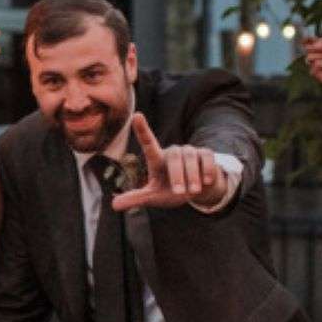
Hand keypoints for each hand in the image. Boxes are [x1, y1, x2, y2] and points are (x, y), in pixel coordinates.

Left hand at [110, 114, 227, 210]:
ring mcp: (189, 151)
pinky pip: (207, 157)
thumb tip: (114, 205)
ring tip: (194, 192)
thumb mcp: (153, 197)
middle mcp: (172, 152)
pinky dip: (207, 170)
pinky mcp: (205, 154)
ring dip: (192, 176)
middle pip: (174, 156)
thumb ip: (136, 199)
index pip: (148, 142)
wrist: (197, 192)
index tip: (136, 115)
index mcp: (157, 159)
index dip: (142, 129)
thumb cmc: (171, 192)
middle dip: (177, 175)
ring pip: (191, 157)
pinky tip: (207, 181)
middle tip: (180, 193)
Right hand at [302, 35, 321, 92]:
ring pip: (310, 56)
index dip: (306, 39)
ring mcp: (314, 63)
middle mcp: (317, 54)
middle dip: (319, 48)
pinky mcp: (314, 71)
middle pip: (309, 48)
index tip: (304, 38)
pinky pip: (315, 64)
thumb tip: (317, 42)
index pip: (311, 42)